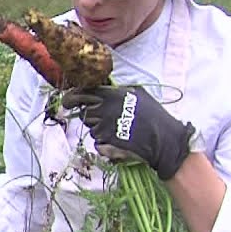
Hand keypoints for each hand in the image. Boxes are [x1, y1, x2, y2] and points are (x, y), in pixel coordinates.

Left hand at [62, 85, 194, 180]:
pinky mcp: (107, 142)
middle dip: (84, 114)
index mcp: (113, 96)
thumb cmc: (155, 116)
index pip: (84, 92)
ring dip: (98, 129)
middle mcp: (105, 110)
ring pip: (91, 128)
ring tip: (116, 129)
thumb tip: (106, 88)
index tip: (66, 101)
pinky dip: (104, 144)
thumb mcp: (139, 95)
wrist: (164, 140)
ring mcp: (105, 127)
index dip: (72, 96)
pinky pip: (97, 143)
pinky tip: (117, 141)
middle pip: (84, 112)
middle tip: (87, 116)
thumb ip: (120, 91)